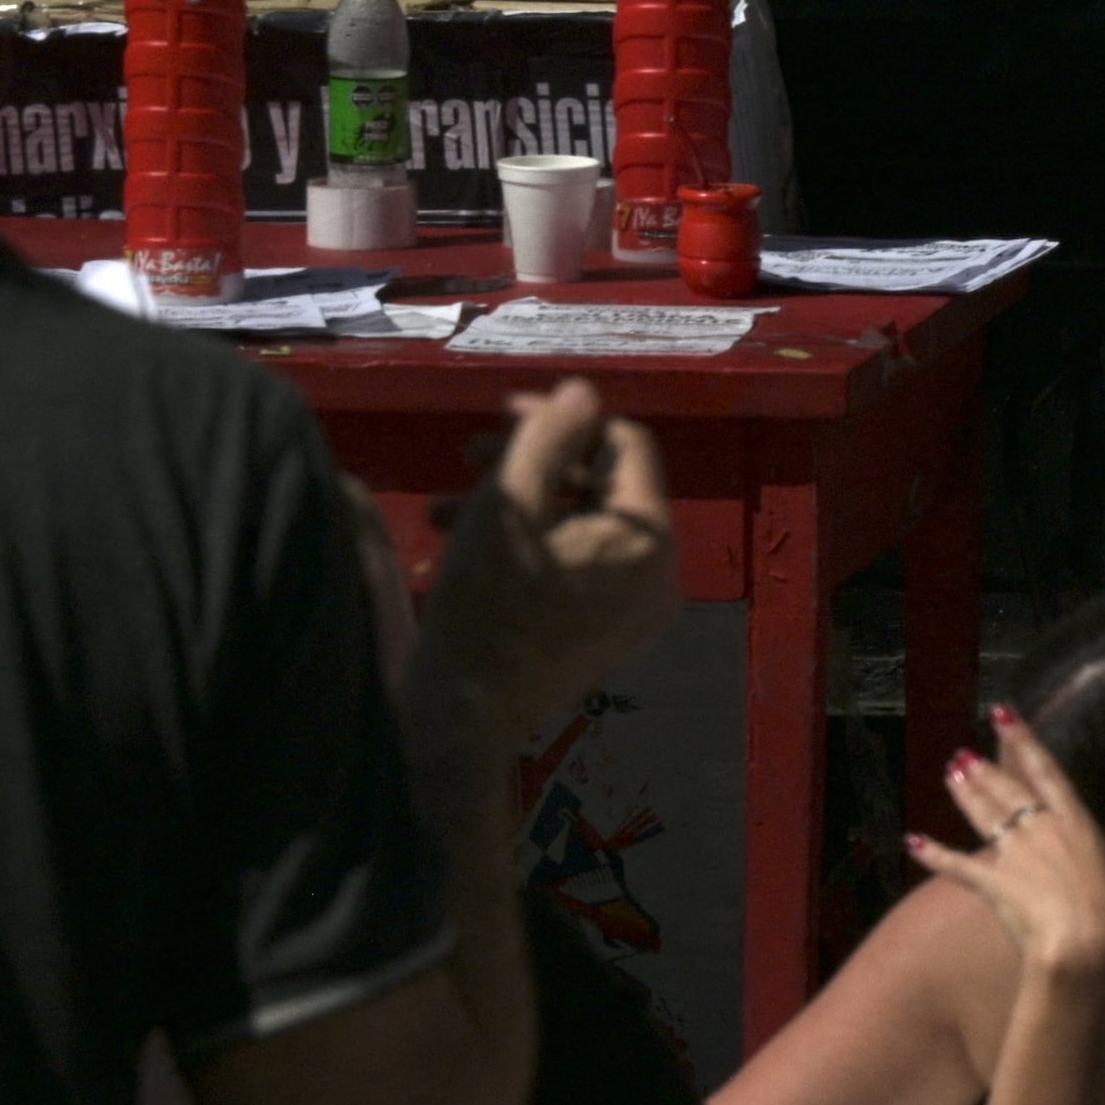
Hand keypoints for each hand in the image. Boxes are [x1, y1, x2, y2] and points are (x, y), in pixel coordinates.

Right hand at [415, 383, 679, 741]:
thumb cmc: (485, 605)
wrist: (464, 714)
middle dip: (531, 464)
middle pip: (602, 485)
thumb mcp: (510, 503)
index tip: (499, 415)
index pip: (625, 445)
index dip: (563, 418)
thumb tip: (584, 390)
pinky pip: (576, 564)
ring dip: (516, 503)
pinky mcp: (606, 631)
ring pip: (579, 524)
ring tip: (445, 508)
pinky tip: (461, 544)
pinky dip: (527, 544)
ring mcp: (635, 609)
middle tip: (465, 455)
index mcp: (649, 538)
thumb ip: (548, 437)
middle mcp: (659, 574)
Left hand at [917, 706, 1104, 983]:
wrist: (1084, 947)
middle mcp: (1042, 830)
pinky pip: (956, 865)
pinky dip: (933, 853)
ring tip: (950, 773)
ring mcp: (1015, 854)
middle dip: (984, 768)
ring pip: (983, 815)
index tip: (1004, 715)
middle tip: (964, 753)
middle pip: (1008, 790)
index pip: (1047, 772)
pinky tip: (911, 841)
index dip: (1024, 741)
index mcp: (1079, 825)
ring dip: (965, 793)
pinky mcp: (993, 882)